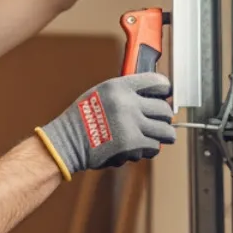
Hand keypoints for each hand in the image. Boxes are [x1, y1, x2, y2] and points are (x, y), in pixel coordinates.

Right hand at [36, 72, 176, 177]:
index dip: (165, 90)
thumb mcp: (100, 94)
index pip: (156, 82)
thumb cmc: (80, 120)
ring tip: (157, 137)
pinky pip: (154, 146)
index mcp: (119, 86)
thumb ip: (124, 93)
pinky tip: (140, 148)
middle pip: (164, 109)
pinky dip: (149, 149)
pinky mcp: (132, 143)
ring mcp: (131, 123)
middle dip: (164, 118)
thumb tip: (148, 96)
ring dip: (162, 135)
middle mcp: (127, 102)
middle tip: (161, 122)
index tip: (166, 96)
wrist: (67, 143)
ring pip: (165, 130)